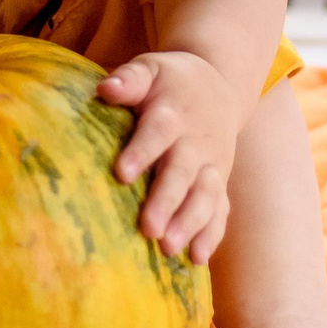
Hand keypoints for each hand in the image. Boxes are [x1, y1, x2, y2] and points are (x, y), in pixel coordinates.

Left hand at [96, 50, 239, 264]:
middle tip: (148, 229)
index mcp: (174, 113)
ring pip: (204, 196)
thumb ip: (130, 79)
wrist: (219, 87)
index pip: (158, 133)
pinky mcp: (219, 183)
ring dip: (189, 223)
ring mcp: (211, 166)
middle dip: (166, 201)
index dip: (141, 152)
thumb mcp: (151, 68)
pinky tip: (197, 258)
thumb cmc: (170, 81)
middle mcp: (196, 143)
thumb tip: (107, 89)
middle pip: (182, 173)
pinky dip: (212, 234)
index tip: (121, 173)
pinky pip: (220, 210)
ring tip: (168, 249)